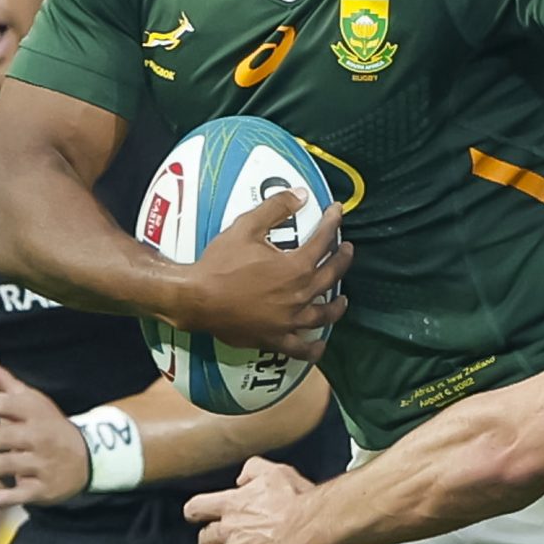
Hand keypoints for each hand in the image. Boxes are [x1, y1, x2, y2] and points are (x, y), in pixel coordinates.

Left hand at [0, 354, 89, 506]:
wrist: (89, 457)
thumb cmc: (47, 425)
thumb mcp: (31, 402)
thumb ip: (4, 383)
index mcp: (35, 412)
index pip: (6, 405)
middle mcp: (40, 437)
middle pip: (2, 438)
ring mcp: (44, 463)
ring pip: (6, 464)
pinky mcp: (45, 488)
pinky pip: (25, 493)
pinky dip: (8, 498)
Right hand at [164, 191, 352, 354]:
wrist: (196, 298)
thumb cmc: (220, 263)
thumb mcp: (245, 227)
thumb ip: (275, 209)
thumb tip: (301, 195)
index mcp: (296, 267)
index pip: (323, 241)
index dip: (332, 223)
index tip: (337, 212)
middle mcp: (300, 295)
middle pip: (331, 276)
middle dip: (342, 259)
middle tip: (347, 249)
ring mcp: (290, 321)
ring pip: (324, 314)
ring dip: (336, 305)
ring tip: (342, 299)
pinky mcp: (275, 339)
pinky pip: (300, 348)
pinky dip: (313, 348)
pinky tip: (319, 346)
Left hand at [184, 459, 314, 543]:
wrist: (310, 528)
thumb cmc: (297, 500)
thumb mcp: (275, 472)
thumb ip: (252, 469)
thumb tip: (240, 479)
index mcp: (231, 504)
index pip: (197, 507)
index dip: (194, 512)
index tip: (194, 515)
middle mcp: (227, 530)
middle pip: (204, 538)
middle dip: (205, 541)